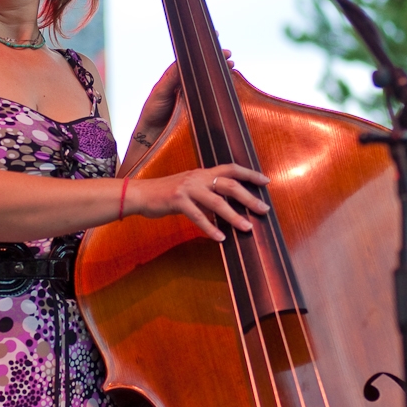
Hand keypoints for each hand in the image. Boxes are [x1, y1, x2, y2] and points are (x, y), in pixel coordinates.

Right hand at [127, 163, 269, 241]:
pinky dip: (210, 228)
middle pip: (229, 185)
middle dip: (249, 198)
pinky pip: (198, 216)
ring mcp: (188, 188)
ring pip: (217, 202)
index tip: (266, 181)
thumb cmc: (166, 194)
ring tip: (247, 228)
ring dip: (234, 216)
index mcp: (202, 173)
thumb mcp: (189, 188)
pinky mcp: (177, 201)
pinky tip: (220, 238)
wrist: (141, 194)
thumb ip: (206, 193)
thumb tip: (226, 205)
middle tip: (264, 210)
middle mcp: (197, 177)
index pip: (231, 169)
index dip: (250, 174)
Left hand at [135, 47, 234, 144]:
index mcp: (177, 77)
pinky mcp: (200, 112)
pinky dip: (221, 93)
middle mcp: (187, 85)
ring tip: (231, 66)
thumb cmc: (152, 112)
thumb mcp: (160, 92)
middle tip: (228, 55)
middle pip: (204, 69)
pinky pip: (212, 100)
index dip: (203, 48)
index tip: (215, 35)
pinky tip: (229, 88)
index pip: (192, 59)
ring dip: (221, 75)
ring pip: (210, 83)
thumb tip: (181, 61)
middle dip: (217, 60)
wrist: (151, 136)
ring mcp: (194, 98)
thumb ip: (171, 78)